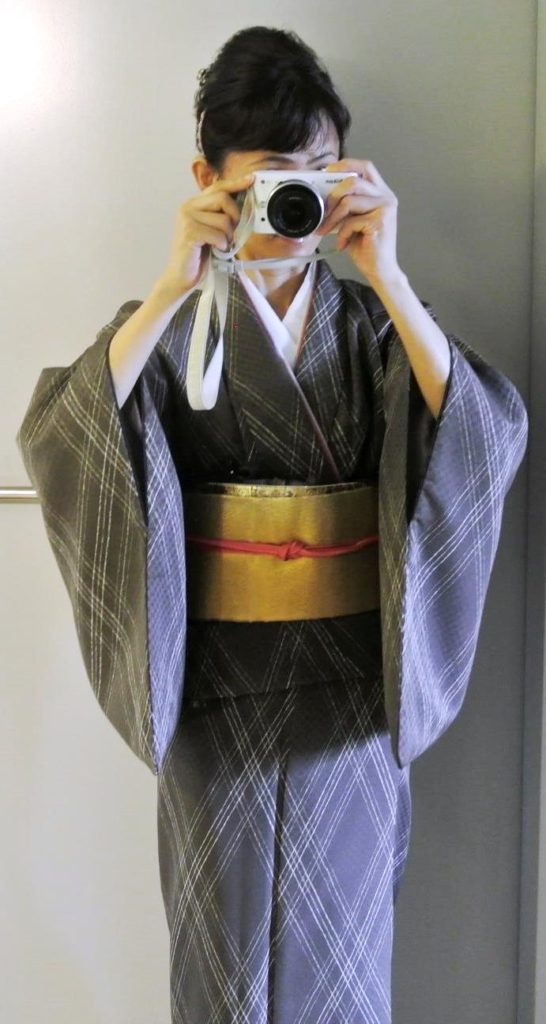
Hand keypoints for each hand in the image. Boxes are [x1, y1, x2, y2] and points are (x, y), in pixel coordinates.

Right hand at [158, 173, 254, 293]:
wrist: (181, 276)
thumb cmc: (199, 255)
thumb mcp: (212, 230)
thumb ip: (221, 216)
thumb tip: (244, 206)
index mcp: (194, 204)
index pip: (218, 187)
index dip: (235, 183)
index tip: (251, 179)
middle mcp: (188, 207)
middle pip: (223, 198)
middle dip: (235, 216)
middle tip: (232, 232)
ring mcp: (187, 219)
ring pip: (223, 219)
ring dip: (228, 236)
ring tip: (220, 245)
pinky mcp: (189, 232)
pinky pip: (218, 234)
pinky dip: (222, 244)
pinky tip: (215, 250)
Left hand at [316, 159, 401, 285]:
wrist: (379, 270)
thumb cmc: (365, 246)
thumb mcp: (352, 220)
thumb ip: (345, 204)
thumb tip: (323, 194)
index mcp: (381, 193)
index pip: (365, 166)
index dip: (346, 164)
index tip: (327, 171)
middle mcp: (386, 197)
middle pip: (354, 181)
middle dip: (333, 195)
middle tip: (322, 211)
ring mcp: (385, 208)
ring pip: (350, 200)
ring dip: (332, 217)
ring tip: (325, 230)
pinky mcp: (380, 222)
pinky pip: (351, 221)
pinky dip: (341, 234)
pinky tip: (341, 244)